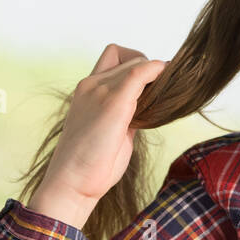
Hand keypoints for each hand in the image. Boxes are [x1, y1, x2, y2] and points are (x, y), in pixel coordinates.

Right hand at [32, 43, 167, 217]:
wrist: (72, 182)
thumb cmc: (92, 164)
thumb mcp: (110, 131)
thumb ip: (124, 114)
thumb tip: (147, 109)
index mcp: (87, 90)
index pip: (114, 57)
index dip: (135, 65)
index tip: (150, 85)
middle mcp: (91, 84)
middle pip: (129, 58)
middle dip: (149, 71)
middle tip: (163, 93)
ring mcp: (100, 91)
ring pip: (137, 63)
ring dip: (155, 74)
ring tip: (166, 95)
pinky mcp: (114, 102)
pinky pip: (140, 73)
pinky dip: (157, 72)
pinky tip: (167, 81)